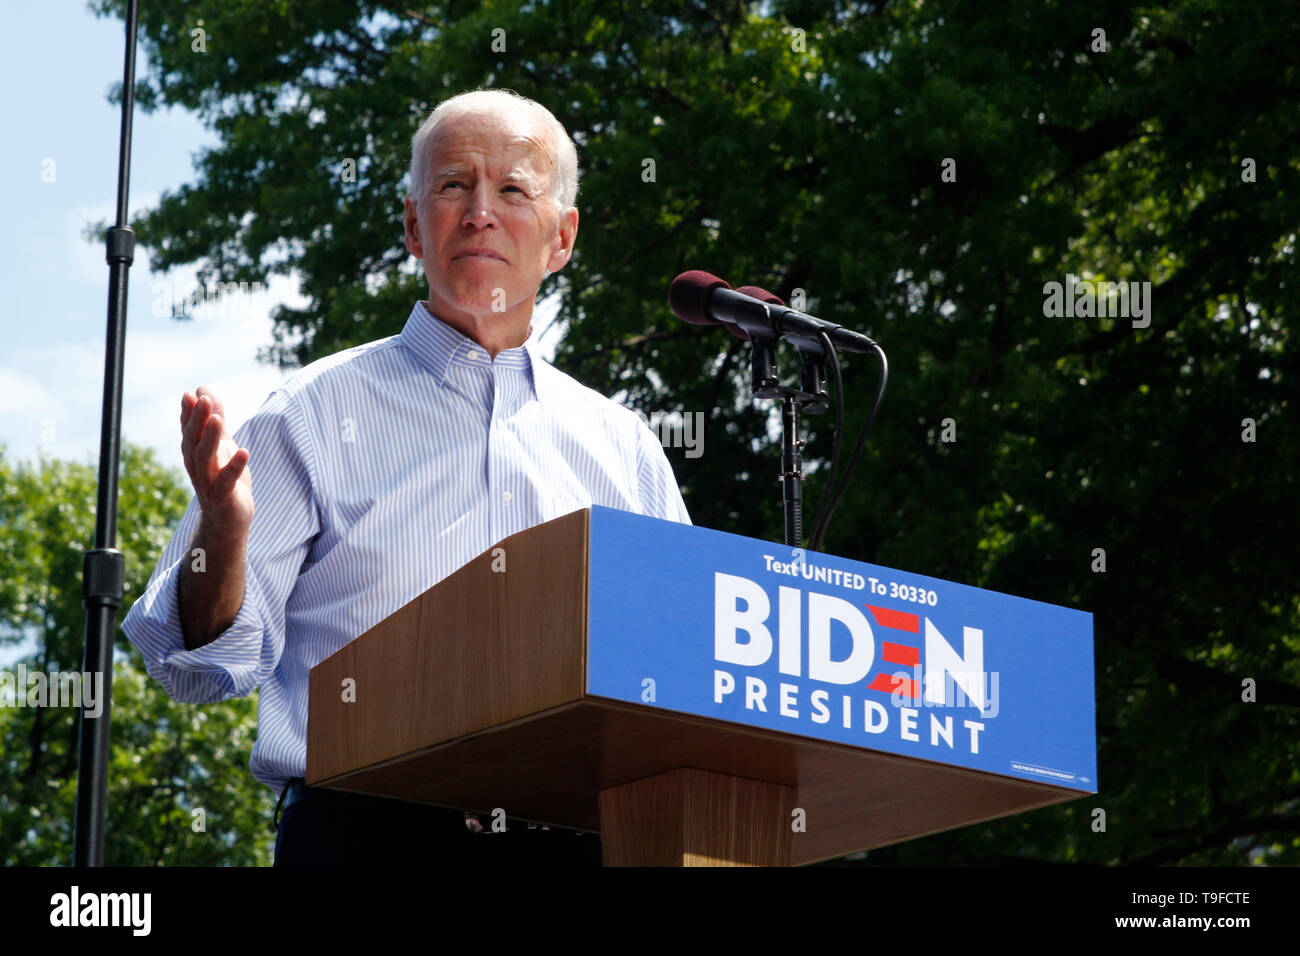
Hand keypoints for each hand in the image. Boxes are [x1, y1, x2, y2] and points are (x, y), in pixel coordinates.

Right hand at [180, 386, 252, 532]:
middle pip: (193, 441)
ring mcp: (209, 483)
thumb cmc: (223, 480)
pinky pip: (226, 482)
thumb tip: (203, 389)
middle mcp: (197, 467)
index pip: (188, 430)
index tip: (190, 394)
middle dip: (197, 420)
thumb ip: (214, 419)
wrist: (227, 522)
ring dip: (210, 439)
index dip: (188, 413)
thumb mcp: (221, 446)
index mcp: (195, 453)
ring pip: (205, 459)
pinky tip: (244, 452)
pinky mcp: (224, 498)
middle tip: (203, 400)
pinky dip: (234, 467)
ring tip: (218, 420)